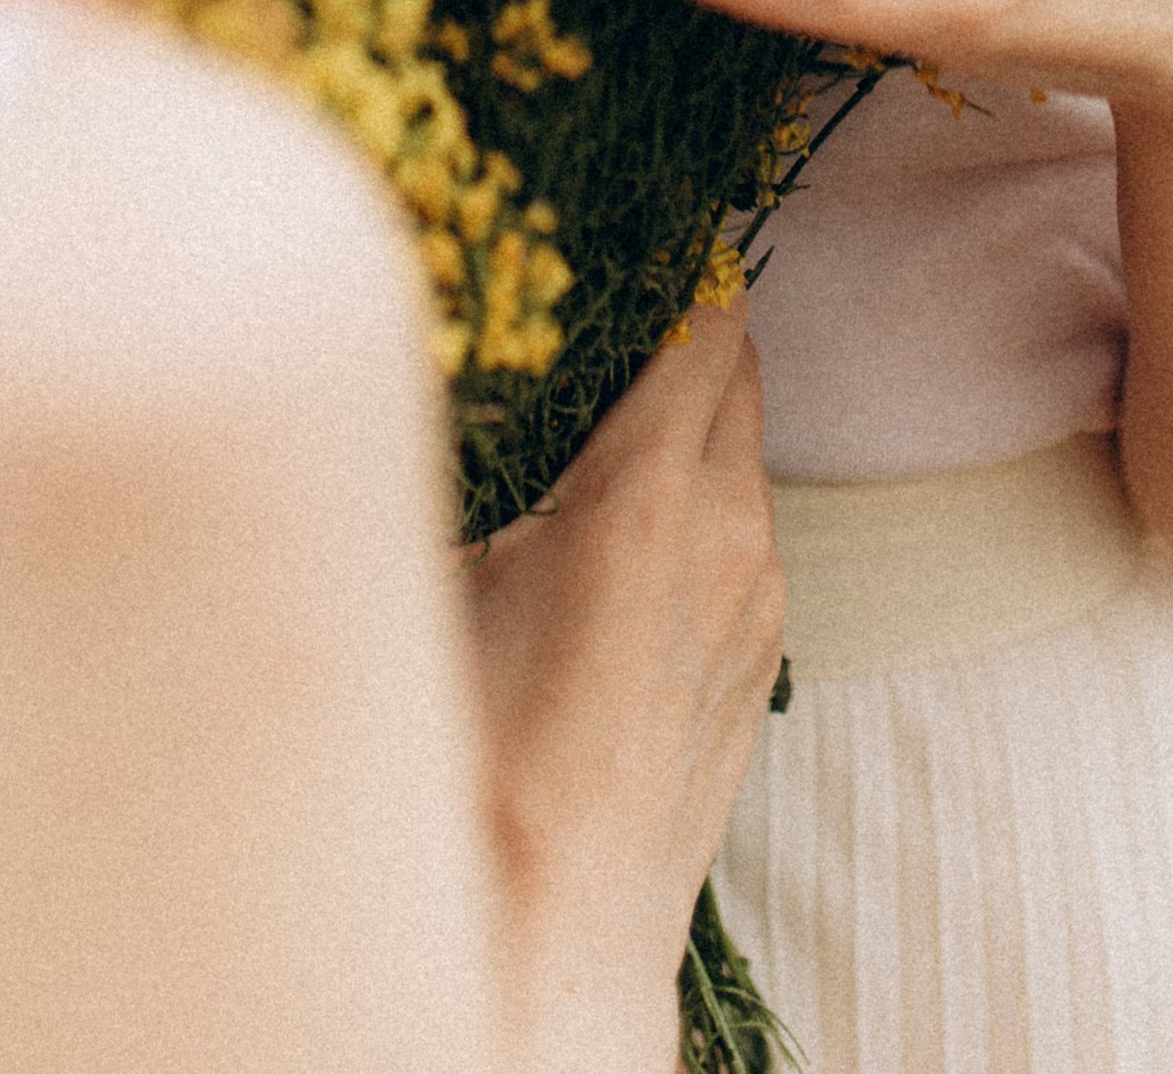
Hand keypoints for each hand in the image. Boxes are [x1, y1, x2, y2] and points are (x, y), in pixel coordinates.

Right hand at [467, 305, 784, 1069]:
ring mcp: (760, 606)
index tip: (617, 230)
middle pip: (735, 373)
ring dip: (684, 422)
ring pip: (740, 456)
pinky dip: (696, 503)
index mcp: (648, 498)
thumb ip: (438, 453)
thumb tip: (411, 365)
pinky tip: (612, 534)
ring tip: (588, 424)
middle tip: (591, 310)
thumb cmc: (468, 769)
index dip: (667, 265)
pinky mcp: (761, 663)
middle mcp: (730, 537)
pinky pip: (741, 534)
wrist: (551, 943)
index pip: (704, 320)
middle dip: (675, 330)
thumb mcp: (425, 579)